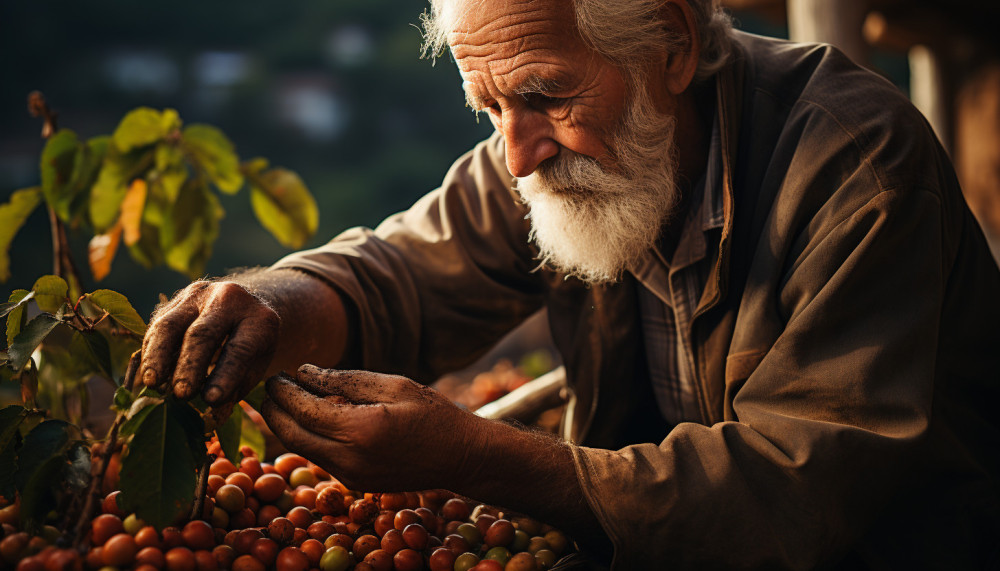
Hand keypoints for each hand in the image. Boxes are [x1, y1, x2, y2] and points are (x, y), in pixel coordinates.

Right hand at [139, 280, 278, 404]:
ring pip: (171, 325)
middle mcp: (230, 299)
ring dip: (158, 357)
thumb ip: (235, 387)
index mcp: (259, 319)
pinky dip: (150, 352)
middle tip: (180, 395)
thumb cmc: (252, 349)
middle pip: (202, 334)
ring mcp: (200, 295)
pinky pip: (157, 325)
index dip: (224, 375)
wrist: (245, 309)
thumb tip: (211, 413)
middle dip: (189, 367)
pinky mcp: (176, 300)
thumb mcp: (255, 366)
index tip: (210, 400)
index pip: (240, 349)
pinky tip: (147, 373)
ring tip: (153, 384)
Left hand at [260, 364, 482, 491]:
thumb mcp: (393, 385)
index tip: (275, 375)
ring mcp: (351, 476)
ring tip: (287, 400)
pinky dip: (309, 437)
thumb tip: (303, 373)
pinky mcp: (355, 483)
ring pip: (303, 449)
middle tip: (269, 389)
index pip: (304, 410)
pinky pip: (321, 457)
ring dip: (288, 425)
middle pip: (292, 435)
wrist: (461, 456)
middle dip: (275, 411)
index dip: (284, 392)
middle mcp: (350, 460)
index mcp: (361, 430)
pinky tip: (313, 418)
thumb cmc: (433, 413)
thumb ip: (345, 380)